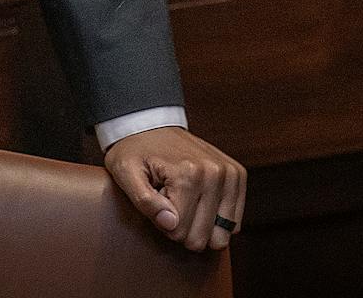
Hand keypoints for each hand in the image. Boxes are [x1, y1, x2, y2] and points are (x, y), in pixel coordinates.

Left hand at [104, 127, 245, 251]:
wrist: (151, 125)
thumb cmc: (135, 151)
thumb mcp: (125, 173)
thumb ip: (144, 201)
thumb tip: (171, 224)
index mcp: (188, 173)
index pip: (180, 233)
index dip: (164, 223)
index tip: (157, 201)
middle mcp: (215, 173)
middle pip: (203, 237)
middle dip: (183, 226)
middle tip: (170, 200)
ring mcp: (230, 174)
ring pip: (221, 235)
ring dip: (200, 223)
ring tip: (184, 199)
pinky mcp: (238, 176)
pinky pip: (234, 223)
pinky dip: (215, 218)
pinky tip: (199, 199)